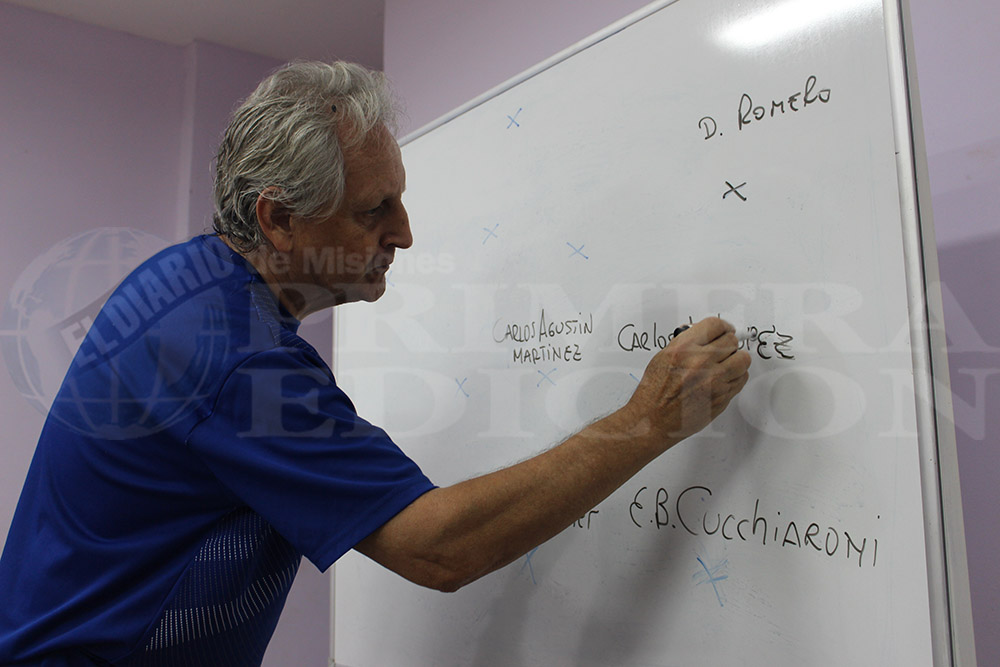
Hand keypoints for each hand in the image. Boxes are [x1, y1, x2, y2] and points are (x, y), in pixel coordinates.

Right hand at [625, 317, 749, 443]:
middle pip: (732, 341)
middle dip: (728, 343)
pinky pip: (741, 379)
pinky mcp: (722, 397)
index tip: (725, 330)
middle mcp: (700, 362)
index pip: (716, 325)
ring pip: (742, 360)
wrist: (652, 419)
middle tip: (724, 348)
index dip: (723, 327)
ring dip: (736, 360)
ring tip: (727, 363)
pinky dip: (736, 377)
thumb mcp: (663, 357)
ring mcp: (714, 381)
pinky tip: (724, 378)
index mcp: (684, 349)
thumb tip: (706, 336)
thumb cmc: (654, 392)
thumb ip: (687, 344)